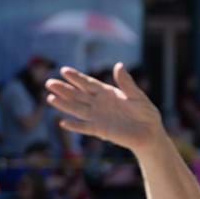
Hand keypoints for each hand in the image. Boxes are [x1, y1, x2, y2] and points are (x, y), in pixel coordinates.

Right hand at [46, 64, 162, 152]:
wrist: (150, 133)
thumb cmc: (146, 114)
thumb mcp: (137, 96)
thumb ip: (126, 83)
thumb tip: (119, 65)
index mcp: (108, 93)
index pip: (88, 83)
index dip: (76, 77)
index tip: (64, 70)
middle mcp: (99, 104)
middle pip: (78, 95)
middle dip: (64, 89)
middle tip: (49, 82)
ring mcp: (98, 117)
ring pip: (77, 109)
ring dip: (64, 104)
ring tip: (50, 98)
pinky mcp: (100, 130)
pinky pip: (85, 128)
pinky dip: (75, 126)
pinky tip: (63, 122)